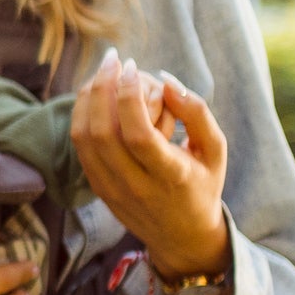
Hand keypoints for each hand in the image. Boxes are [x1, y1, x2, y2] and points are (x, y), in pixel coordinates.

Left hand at [72, 49, 229, 279]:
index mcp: (171, 177)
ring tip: (103, 71)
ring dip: (87, 97)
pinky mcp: (96, 186)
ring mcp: (110, 188)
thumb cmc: (202, 184)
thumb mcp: (216, 151)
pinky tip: (95, 93)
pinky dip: (81, 113)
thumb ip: (197, 113)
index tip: (133, 67)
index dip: (129, 96)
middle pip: (103, 132)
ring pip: (83, 137)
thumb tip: (166, 79)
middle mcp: (136, 185)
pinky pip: (79, 145)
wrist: (181, 236)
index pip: (138, 135)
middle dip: (103, 87)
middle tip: (113, 59)